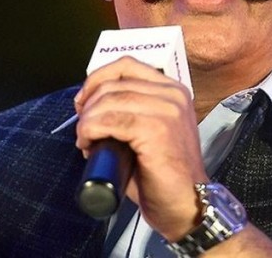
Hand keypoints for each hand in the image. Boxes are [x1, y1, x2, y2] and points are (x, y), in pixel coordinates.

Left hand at [74, 57, 205, 240]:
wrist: (187, 206)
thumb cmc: (164, 175)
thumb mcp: (149, 130)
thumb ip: (129, 109)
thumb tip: (91, 103)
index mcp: (172, 90)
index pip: (126, 65)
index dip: (96, 79)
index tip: (83, 101)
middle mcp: (172, 95)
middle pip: (112, 83)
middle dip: (88, 106)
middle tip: (83, 130)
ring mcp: (166, 110)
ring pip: (107, 101)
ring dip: (87, 121)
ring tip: (86, 141)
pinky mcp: (156, 130)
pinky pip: (109, 121)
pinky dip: (90, 131)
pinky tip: (90, 146)